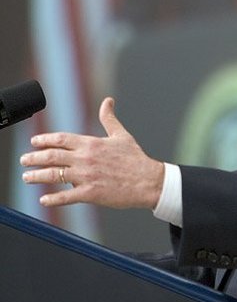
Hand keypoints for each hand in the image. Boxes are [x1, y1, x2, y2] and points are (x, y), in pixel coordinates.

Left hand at [20, 97, 164, 209]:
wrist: (147, 180)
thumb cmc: (135, 158)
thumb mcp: (121, 134)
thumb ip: (109, 118)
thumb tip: (107, 101)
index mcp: (92, 143)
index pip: (62, 139)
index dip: (45, 140)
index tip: (34, 142)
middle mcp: (86, 158)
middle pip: (52, 156)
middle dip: (34, 158)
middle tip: (24, 160)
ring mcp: (86, 177)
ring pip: (54, 175)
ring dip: (37, 176)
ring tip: (27, 177)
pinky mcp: (90, 194)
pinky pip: (66, 197)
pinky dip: (52, 199)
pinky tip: (43, 199)